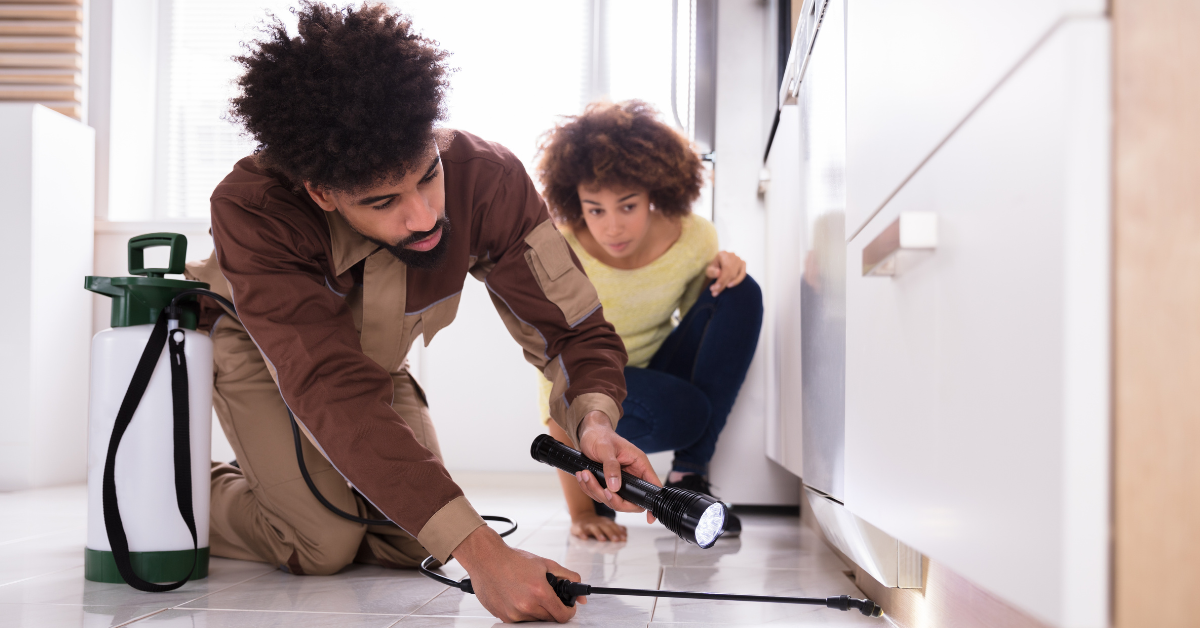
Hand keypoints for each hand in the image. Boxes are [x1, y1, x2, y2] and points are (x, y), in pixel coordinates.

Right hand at [453, 525, 584, 622]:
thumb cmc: (512, 559)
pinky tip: (518, 597)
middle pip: (550, 619)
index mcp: (539, 592)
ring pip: (535, 621)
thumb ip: (569, 577)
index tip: (567, 608)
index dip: (568, 612)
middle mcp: (526, 605)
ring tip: (529, 593)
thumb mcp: (546, 564)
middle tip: (546, 596)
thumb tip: (582, 595)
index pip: (562, 616)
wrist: (486, 558)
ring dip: (537, 611)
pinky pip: (520, 621)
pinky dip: (523, 612)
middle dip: (552, 608)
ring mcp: (514, 614)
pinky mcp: (504, 617)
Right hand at [570, 511, 627, 541]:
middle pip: (605, 527)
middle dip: (611, 533)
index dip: (619, 532)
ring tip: (603, 540)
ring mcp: (589, 525)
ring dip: (598, 534)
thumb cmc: (598, 525)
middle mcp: (598, 523)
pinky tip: (584, 538)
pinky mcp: (579, 528)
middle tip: (616, 540)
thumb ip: (616, 530)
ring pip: (594, 529)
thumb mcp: (607, 526)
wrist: (581, 518)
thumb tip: (626, 535)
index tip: (624, 539)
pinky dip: (582, 534)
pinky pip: (581, 531)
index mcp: (606, 523)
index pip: (614, 527)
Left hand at [575, 411, 661, 523]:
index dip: (651, 503)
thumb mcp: (606, 448)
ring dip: (596, 491)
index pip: (652, 487)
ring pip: (612, 499)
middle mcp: (632, 475)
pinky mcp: (607, 482)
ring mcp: (620, 481)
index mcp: (639, 464)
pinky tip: (583, 476)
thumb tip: (615, 487)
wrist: (588, 432)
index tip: (650, 518)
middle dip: (613, 499)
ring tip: (584, 475)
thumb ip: (612, 467)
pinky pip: (600, 494)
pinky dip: (589, 488)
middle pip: (630, 501)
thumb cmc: (601, 435)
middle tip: (601, 489)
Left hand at [705, 251, 747, 295]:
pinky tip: (729, 285)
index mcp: (723, 254)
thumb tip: (719, 273)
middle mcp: (733, 255)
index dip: (720, 281)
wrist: (719, 265)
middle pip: (731, 273)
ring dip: (729, 284)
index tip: (713, 289)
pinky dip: (737, 281)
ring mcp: (739, 259)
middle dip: (723, 285)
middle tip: (714, 293)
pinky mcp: (743, 263)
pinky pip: (742, 274)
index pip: (724, 270)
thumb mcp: (709, 270)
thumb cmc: (714, 268)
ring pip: (737, 274)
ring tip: (719, 291)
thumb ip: (712, 271)